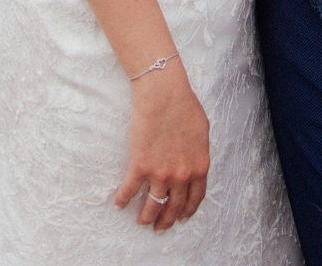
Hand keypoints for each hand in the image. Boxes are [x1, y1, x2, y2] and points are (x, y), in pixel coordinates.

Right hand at [114, 60, 209, 229]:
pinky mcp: (140, 167)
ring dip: (147, 217)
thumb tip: (195, 163)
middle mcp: (181, 176)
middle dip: (167, 220)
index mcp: (199, 167)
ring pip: (153, 206)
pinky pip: (129, 190)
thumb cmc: (185, 105)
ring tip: (142, 221)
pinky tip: (119, 203)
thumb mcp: (202, 132)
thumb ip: (199, 153)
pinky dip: (123, 199)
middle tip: (160, 227)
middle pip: (174, 207)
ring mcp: (160, 174)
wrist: (164, 94)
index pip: (195, 198)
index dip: (187, 211)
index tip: (181, 217)